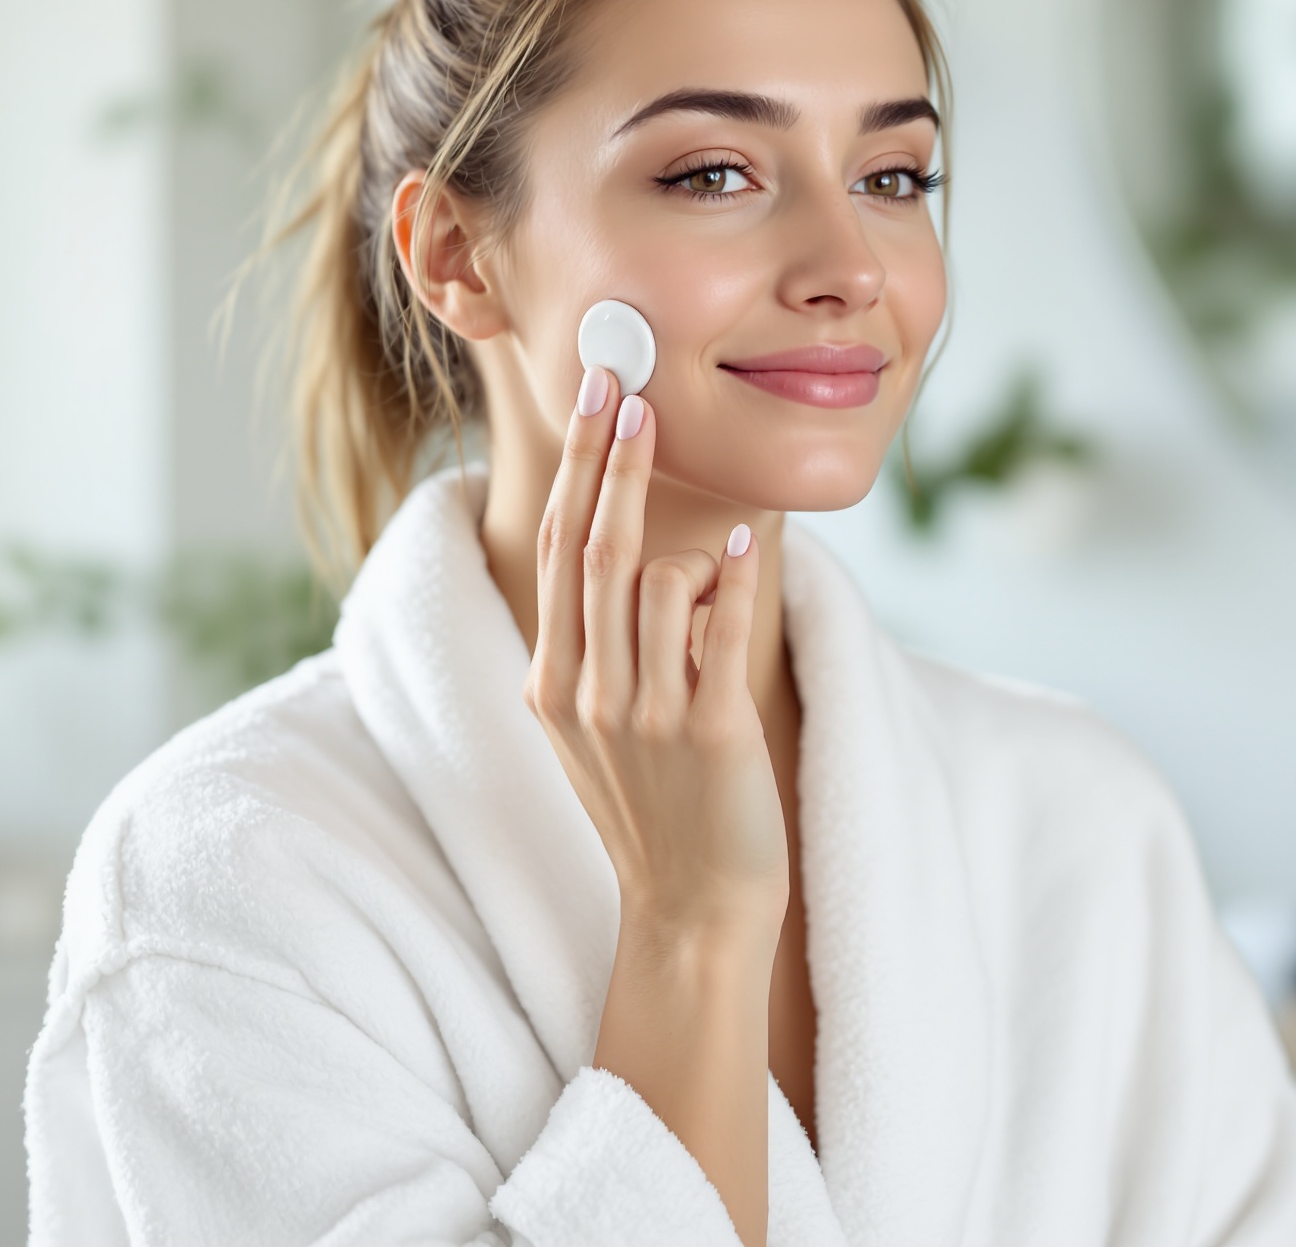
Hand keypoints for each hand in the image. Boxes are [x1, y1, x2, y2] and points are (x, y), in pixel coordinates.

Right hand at [526, 368, 784, 941]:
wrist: (689, 908)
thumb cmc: (658, 808)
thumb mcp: (604, 724)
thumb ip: (606, 645)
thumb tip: (638, 553)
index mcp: (553, 683)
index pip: (559, 552)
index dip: (577, 471)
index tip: (594, 402)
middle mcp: (584, 693)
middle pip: (595, 548)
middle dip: (610, 460)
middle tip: (629, 386)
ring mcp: (641, 715)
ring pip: (655, 583)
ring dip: (687, 545)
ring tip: (717, 547)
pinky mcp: (706, 732)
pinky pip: (715, 629)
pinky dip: (727, 578)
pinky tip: (741, 543)